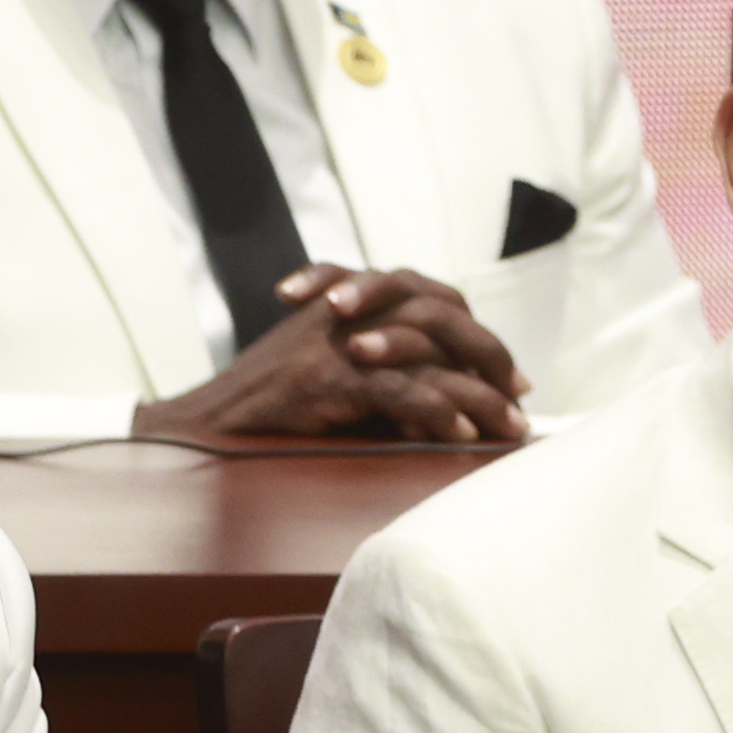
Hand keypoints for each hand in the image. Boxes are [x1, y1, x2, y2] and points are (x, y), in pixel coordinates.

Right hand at [131, 262, 532, 443]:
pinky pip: (398, 388)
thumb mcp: (332, 364)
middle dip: (490, 356)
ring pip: (429, 353)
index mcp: (353, 297)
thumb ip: (383, 363)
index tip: (511, 374)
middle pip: (442, 314)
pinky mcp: (328, 376)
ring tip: (508, 426)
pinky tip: (462, 434)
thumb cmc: (273, 400)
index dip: (477, 332)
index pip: (434, 298)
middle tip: (521, 396)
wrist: (211, 420)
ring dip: (478, 393)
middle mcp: (350, 308)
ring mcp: (338, 339)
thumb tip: (447, 395)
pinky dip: (437, 411)